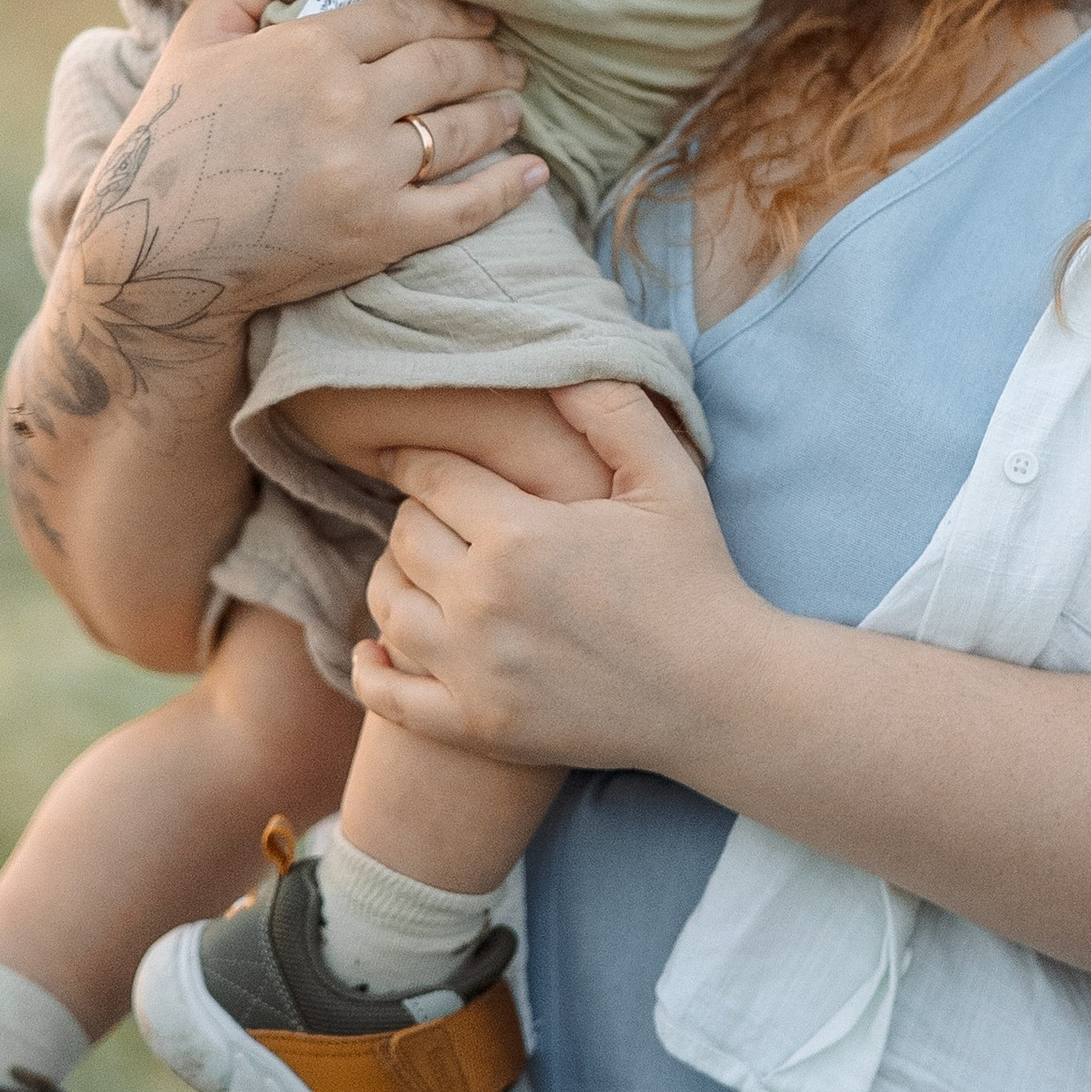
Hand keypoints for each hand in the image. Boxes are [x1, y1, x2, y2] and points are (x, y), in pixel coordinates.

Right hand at [63, 0, 552, 349]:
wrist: (152, 252)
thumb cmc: (172, 138)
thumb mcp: (197, 34)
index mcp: (308, 50)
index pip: (406, 17)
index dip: (453, 13)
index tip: (480, 17)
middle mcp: (348, 106)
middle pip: (446, 67)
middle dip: (487, 59)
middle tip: (509, 60)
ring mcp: (369, 174)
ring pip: (462, 129)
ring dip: (501, 112)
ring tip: (515, 106)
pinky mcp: (380, 235)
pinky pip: (465, 207)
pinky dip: (508, 188)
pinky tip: (534, 172)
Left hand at [354, 383, 763, 771]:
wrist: (719, 695)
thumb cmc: (696, 579)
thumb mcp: (667, 480)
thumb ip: (613, 412)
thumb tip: (558, 365)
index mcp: (520, 533)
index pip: (431, 479)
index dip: (421, 462)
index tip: (417, 459)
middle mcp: (484, 601)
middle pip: (404, 538)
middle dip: (414, 516)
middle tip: (434, 513)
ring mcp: (475, 670)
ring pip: (388, 608)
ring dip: (391, 580)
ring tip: (415, 569)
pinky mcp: (478, 726)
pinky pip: (392, 698)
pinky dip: (372, 671)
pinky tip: (376, 651)